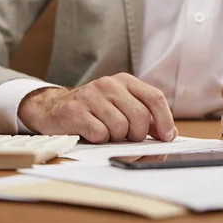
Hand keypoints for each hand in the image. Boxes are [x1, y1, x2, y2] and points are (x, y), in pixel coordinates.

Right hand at [18, 73, 176, 142]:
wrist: (53, 108)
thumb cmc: (93, 111)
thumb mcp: (120, 105)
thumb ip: (144, 117)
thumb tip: (168, 135)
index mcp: (125, 81)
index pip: (154, 98)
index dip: (165, 120)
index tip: (168, 137)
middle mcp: (109, 84)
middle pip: (139, 117)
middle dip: (138, 135)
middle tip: (127, 138)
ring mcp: (91, 96)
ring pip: (120, 128)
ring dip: (116, 138)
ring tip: (105, 132)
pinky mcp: (75, 111)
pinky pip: (100, 134)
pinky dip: (99, 140)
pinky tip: (91, 133)